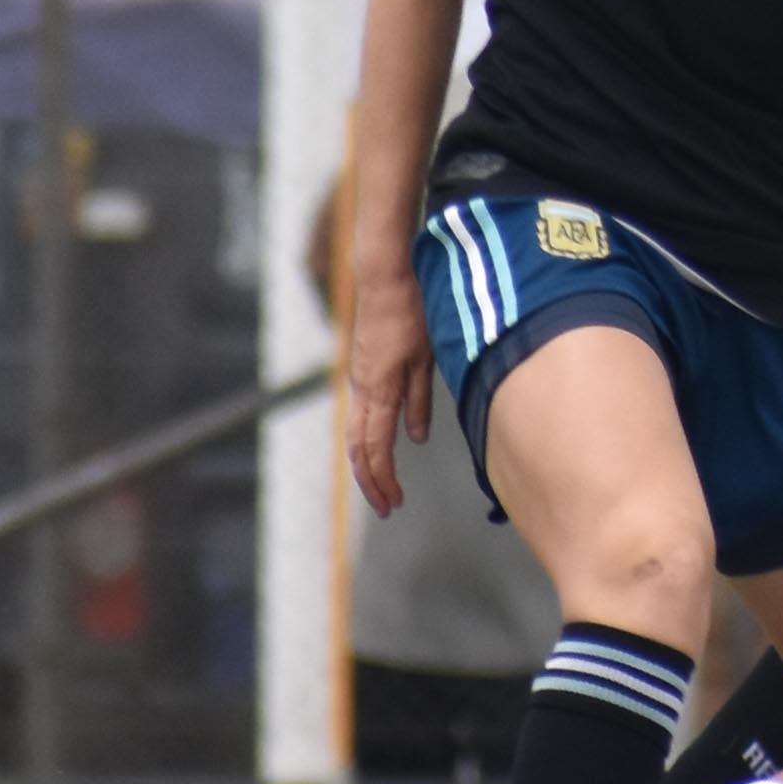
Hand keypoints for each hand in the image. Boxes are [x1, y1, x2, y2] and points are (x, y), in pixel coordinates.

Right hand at [346, 281, 434, 515]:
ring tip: (382, 486)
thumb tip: (416, 438)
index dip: (382, 478)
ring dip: (367, 463)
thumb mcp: (426, 357)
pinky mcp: (362, 371)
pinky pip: (360, 414)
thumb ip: (419, 399)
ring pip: (356, 433)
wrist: (385, 277)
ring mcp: (359, 380)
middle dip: (371, 480)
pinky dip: (367, 439)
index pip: (375, 447)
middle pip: (359, 447)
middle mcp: (362, 389)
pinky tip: (381, 448)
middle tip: (387, 506)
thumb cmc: (410, 312)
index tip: (393, 502)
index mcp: (379, 389)